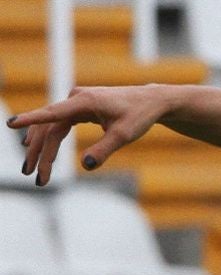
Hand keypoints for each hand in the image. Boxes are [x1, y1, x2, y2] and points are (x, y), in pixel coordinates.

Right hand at [6, 85, 165, 185]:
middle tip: (33, 175)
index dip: (30, 119)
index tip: (10, 124)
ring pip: (52, 126)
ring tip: (35, 171)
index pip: (52, 113)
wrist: (153, 101)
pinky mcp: (81, 108)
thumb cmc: (140, 115)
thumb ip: (104, 149)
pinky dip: (50, 139)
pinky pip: (59, 124)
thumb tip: (85, 166)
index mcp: (85, 101)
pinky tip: (39, 152)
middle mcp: (77, 99)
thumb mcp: (124, 135)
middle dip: (39, 151)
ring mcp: (77, 102)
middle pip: (49, 126)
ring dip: (42, 148)